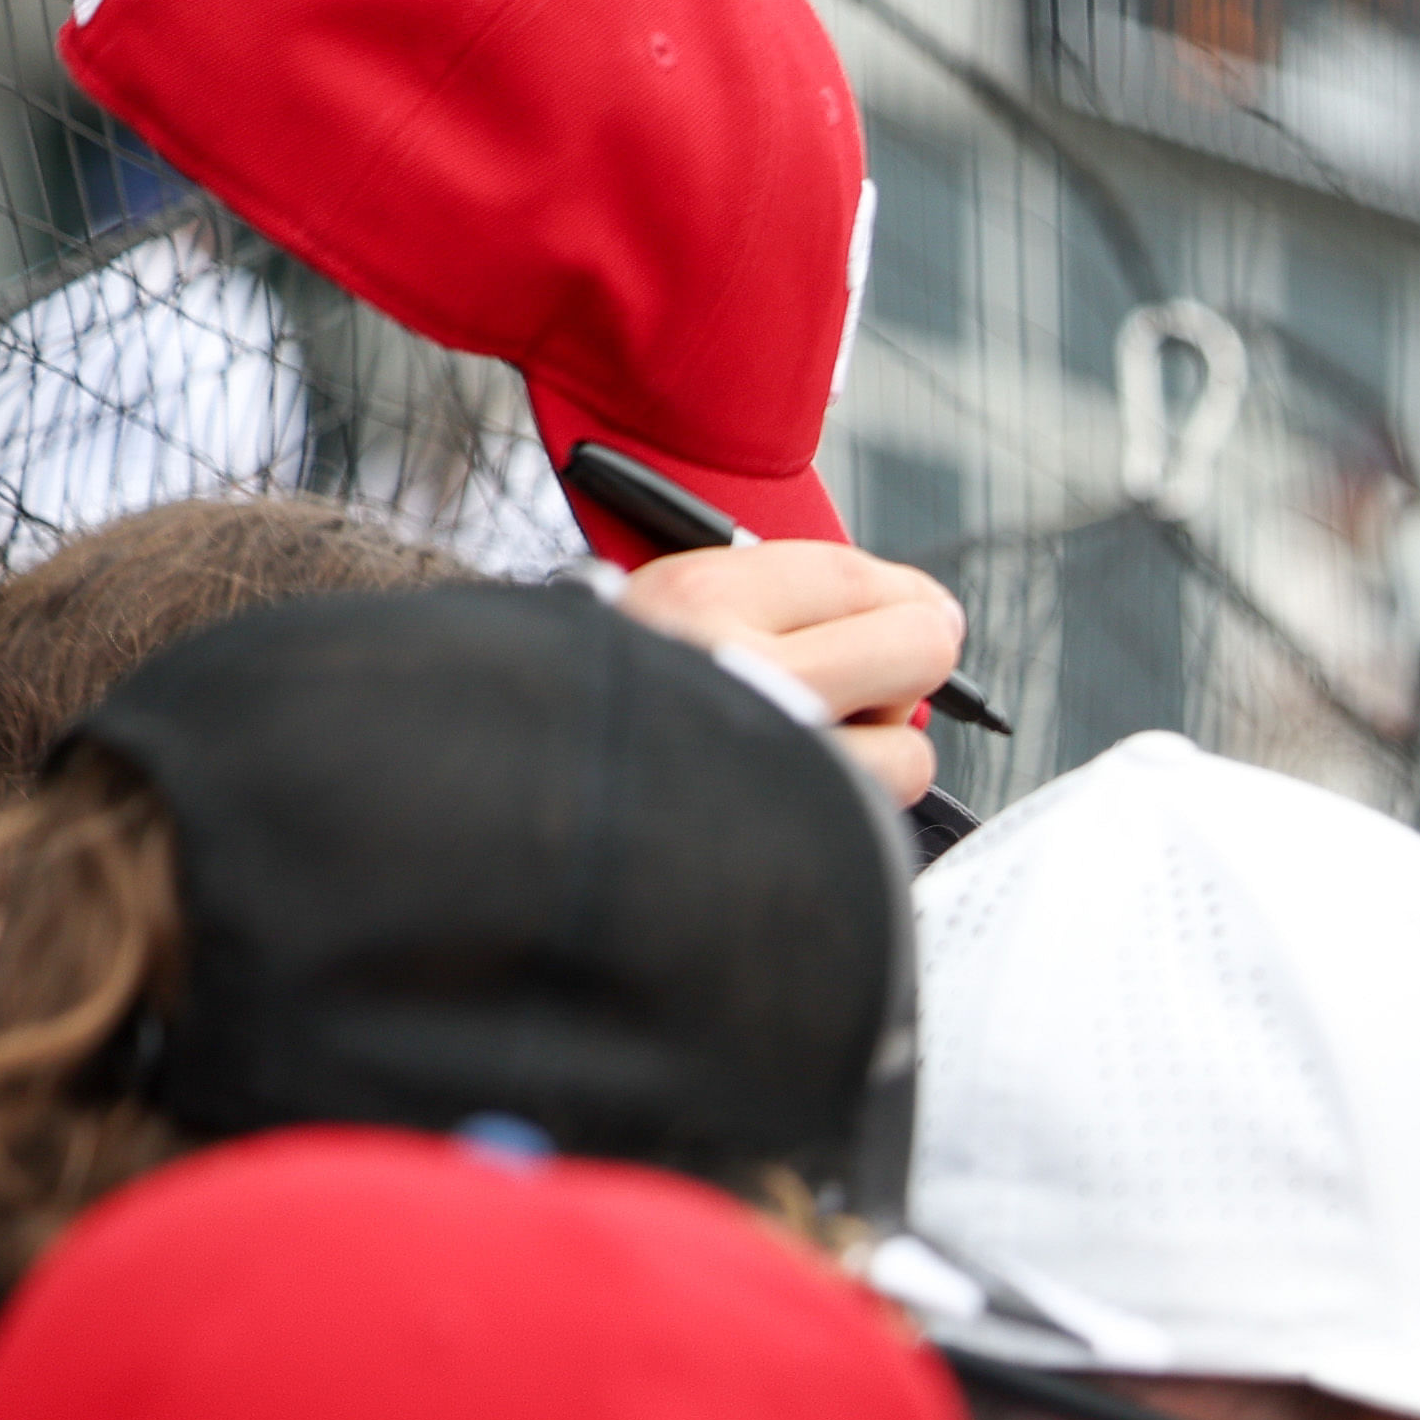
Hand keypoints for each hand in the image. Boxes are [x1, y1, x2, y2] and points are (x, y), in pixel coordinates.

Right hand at [601, 538, 969, 810]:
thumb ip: (754, 608)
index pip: (853, 574)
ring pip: (908, 753)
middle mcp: (742, 670)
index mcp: (696, 597)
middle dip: (915, 661)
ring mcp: (773, 765)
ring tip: (821, 755)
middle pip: (916, 648)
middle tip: (892, 678)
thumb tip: (900, 619)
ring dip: (884, 756)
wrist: (497, 814)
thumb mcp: (638, 618)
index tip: (922, 609)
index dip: (906, 595)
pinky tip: (802, 807)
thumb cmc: (573, 709)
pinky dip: (855, 818)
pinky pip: (873, 826)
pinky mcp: (791, 845)